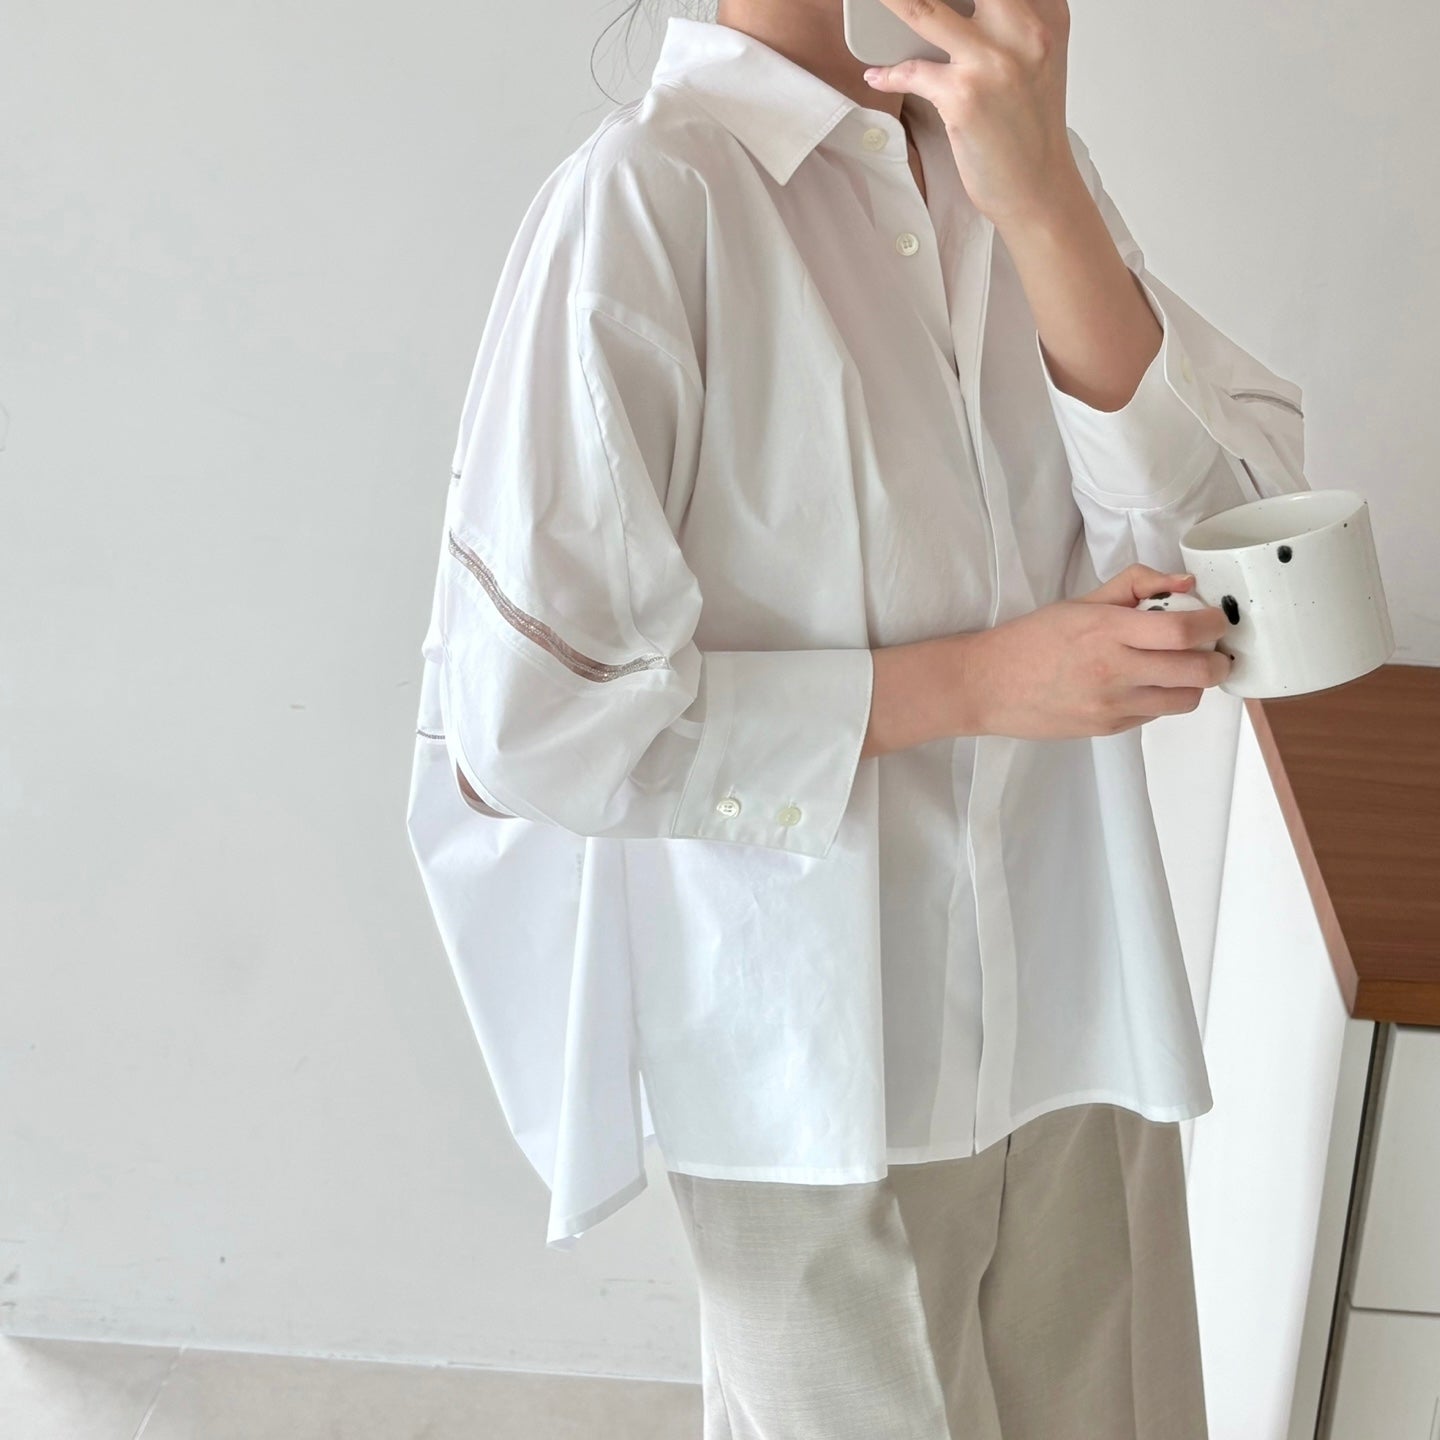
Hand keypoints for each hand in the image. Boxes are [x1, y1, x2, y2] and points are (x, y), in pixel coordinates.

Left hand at [859, 0, 1082, 229]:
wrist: (1038, 188)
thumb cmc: (1028, 126)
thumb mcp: (1033, 56)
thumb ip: (1006, 17)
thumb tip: (957, 2)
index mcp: (1045, 10)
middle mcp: (1025, 27)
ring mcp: (995, 61)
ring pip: (925, 9)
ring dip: (889, 4)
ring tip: (868, 3)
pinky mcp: (966, 97)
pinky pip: (911, 71)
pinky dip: (888, 73)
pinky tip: (877, 75)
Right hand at [967, 563, 1234, 738]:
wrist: (988, 685)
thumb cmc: (1031, 639)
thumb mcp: (1081, 602)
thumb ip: (1135, 585)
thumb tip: (1185, 582)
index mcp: (1107, 630)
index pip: (1182, 630)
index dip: (1213, 624)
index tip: (1217, 619)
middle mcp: (1114, 671)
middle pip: (1197, 672)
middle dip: (1219, 660)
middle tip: (1216, 650)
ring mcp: (1112, 706)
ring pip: (1184, 700)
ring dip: (1194, 683)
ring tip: (1180, 669)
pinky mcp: (1108, 729)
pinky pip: (1154, 714)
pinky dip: (1160, 698)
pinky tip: (1141, 684)